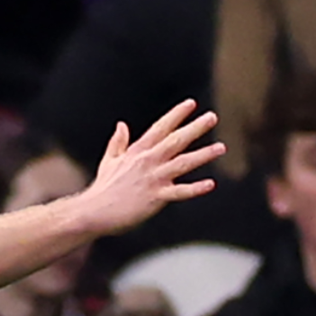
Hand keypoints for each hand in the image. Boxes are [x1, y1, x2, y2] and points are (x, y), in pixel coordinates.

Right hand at [80, 100, 224, 234]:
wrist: (94, 212)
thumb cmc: (103, 188)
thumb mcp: (109, 160)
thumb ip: (118, 142)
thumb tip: (122, 124)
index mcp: (138, 151)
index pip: (161, 128)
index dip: (176, 115)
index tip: (191, 103)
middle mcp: (148, 161)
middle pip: (176, 140)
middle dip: (195, 128)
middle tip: (212, 117)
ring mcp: (153, 179)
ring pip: (183, 163)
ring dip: (203, 155)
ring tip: (221, 147)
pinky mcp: (156, 197)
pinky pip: (180, 192)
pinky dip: (195, 188)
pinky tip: (211, 184)